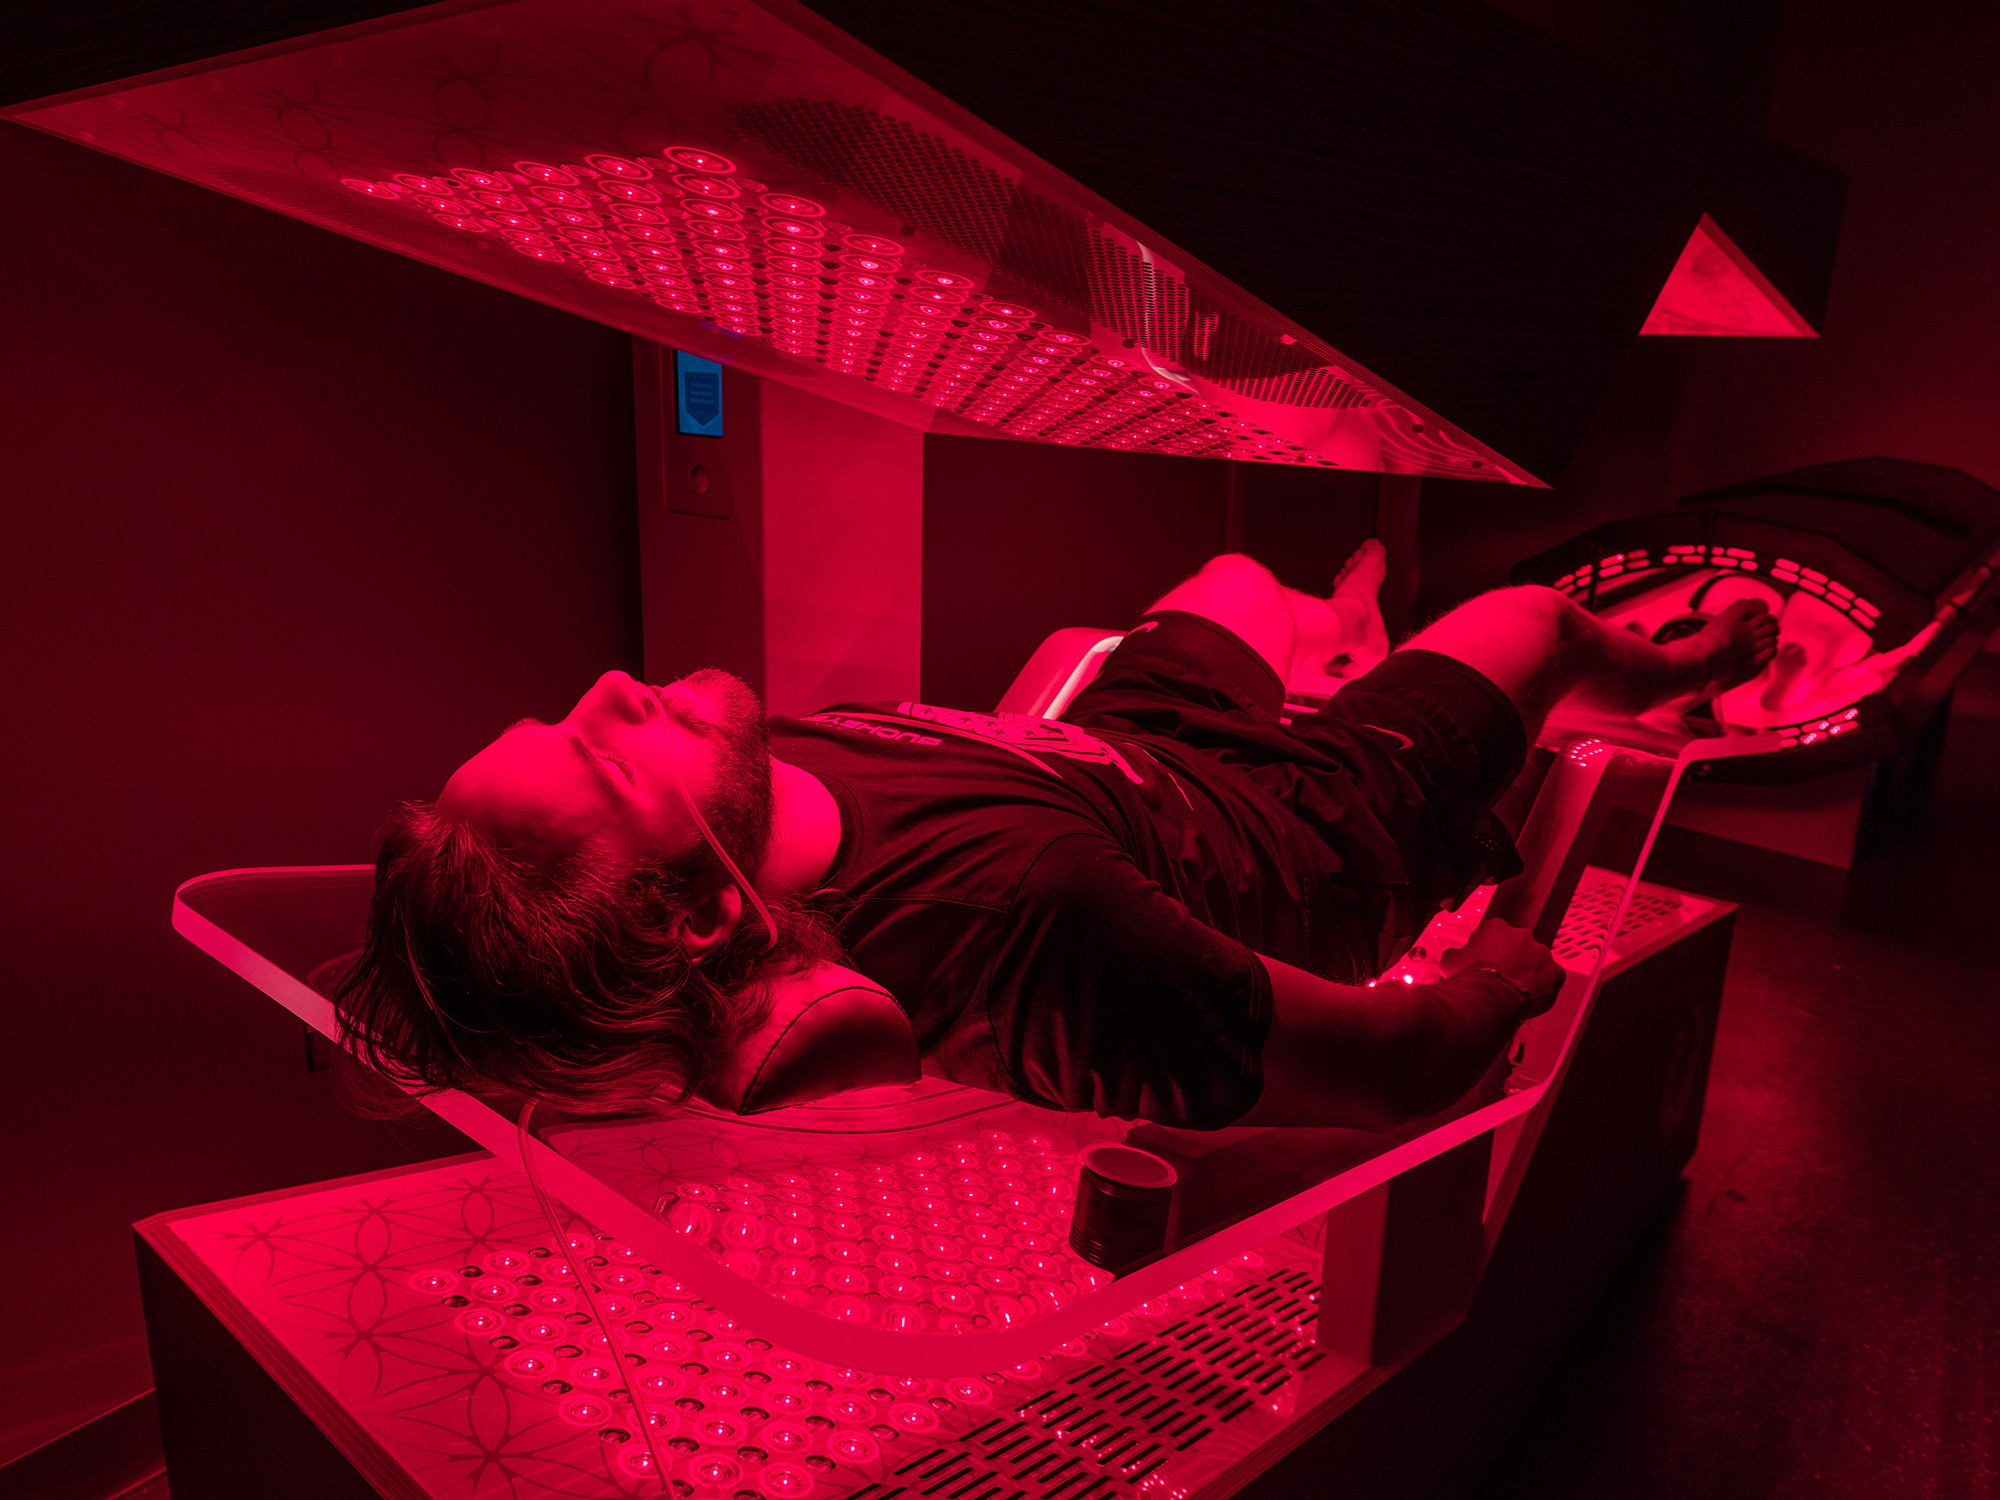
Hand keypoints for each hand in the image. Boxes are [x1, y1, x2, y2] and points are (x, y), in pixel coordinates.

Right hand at [1441, 918, 1563, 1018]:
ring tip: (1514, 992)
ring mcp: (1542, 954)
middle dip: (1511, 962)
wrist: (1491, 998)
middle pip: (1517, 948)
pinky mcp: (1555, 973)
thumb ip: (1454, 955)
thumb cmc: (1469, 978)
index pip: (1493, 936)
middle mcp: (1523, 935)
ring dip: (1528, 974)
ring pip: (1536, 963)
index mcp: (1497, 927)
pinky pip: (1550, 980)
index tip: (1483, 966)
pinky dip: (1542, 988)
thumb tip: (1452, 957)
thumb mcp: (1450, 962)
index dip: (1487, 953)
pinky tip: (1528, 998)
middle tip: (1500, 980)